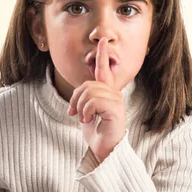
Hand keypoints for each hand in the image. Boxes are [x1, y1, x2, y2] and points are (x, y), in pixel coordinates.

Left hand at [68, 37, 125, 161]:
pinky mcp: (116, 110)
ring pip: (89, 92)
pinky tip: (90, 121)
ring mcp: (116, 101)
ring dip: (80, 108)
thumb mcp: (86, 112)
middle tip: (75, 114)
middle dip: (75, 99)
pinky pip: (94, 102)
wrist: (104, 151)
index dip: (103, 54)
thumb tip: (77, 95)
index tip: (102, 40)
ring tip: (85, 119)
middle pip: (87, 84)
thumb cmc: (97, 133)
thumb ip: (84, 99)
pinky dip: (86, 112)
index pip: (104, 69)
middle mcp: (114, 94)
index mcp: (107, 92)